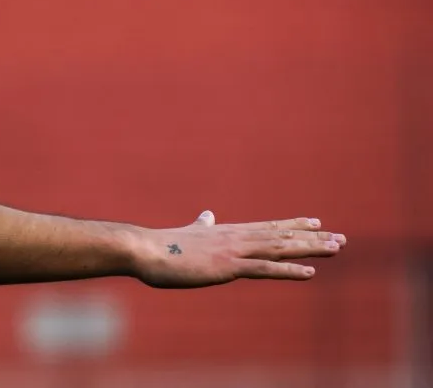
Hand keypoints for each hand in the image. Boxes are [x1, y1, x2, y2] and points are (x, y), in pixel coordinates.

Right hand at [132, 210, 345, 287]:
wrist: (146, 250)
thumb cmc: (162, 246)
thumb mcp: (188, 233)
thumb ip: (201, 225)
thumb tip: (206, 214)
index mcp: (227, 232)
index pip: (267, 227)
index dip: (293, 225)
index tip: (316, 222)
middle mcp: (236, 237)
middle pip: (281, 236)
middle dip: (312, 238)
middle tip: (341, 238)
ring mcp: (234, 251)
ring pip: (279, 248)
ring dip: (310, 249)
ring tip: (336, 249)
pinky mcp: (228, 267)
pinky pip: (265, 269)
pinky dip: (289, 270)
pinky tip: (310, 272)